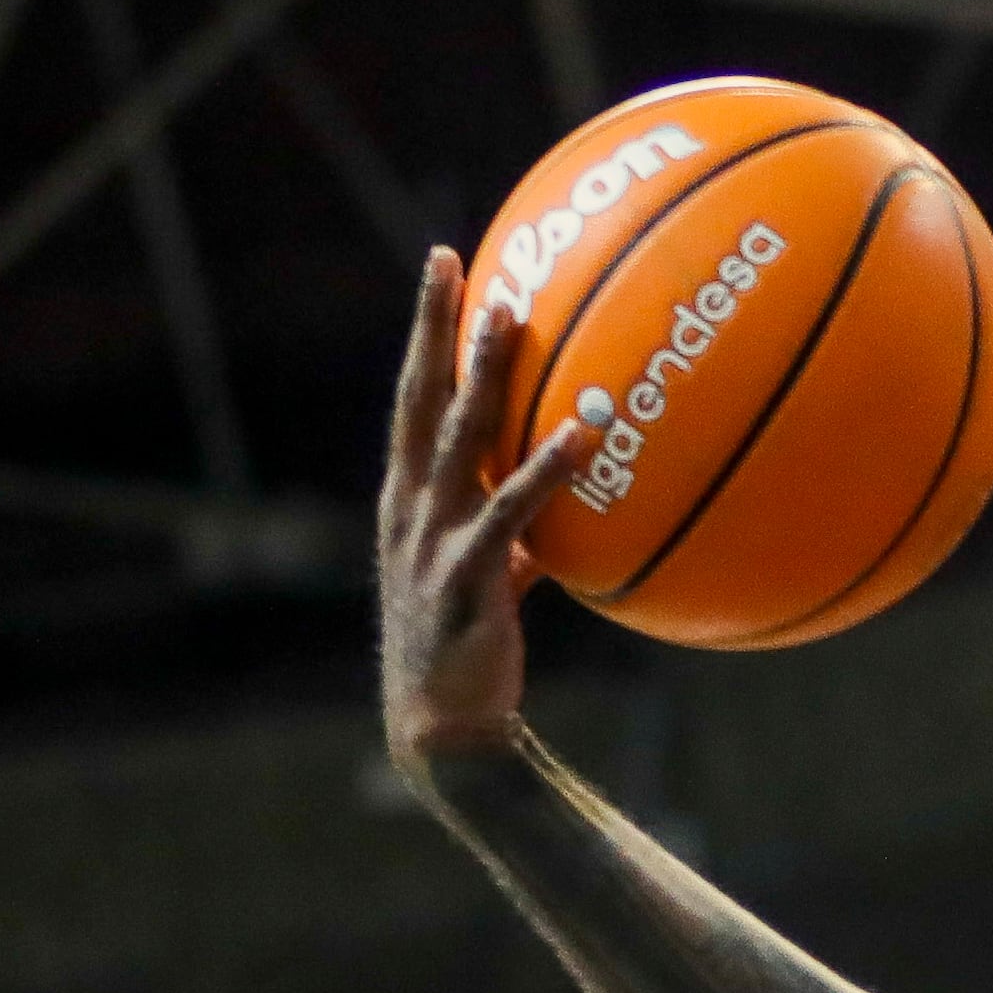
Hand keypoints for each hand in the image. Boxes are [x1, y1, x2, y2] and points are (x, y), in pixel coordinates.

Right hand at [376, 246, 590, 781]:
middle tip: (456, 262)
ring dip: (483, 376)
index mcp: (410, 499)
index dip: (426, 334)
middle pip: (420, 399)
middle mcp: (410, 507)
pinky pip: (511, 513)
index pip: (414, 399)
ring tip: (512, 318)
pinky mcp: (468, 579)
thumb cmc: (470, 650)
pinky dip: (545, 471)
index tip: (445, 268)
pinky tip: (582, 434)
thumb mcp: (492, 578)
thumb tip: (568, 513)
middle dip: (435, 329)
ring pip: (458, 440)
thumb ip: (519, 535)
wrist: (444, 729)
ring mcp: (431, 540)